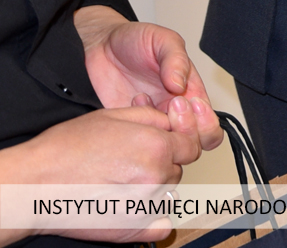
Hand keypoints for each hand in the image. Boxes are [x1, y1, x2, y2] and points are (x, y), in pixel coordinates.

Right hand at [0, 104, 201, 243]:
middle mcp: (156, 177)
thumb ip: (153, 117)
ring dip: (154, 187)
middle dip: (162, 163)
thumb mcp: (113, 116)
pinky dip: (153, 217)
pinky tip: (135, 206)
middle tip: (131, 160)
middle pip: (178, 169)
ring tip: (122, 181)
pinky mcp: (134, 230)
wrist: (34, 185)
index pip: (192, 145)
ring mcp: (146, 206)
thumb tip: (174, 120)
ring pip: (167, 193)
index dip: (178, 141)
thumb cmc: (66, 151)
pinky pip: (161, 224)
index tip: (165, 142)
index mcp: (156, 147)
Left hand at [74, 6, 222, 151]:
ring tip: (143, 99)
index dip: (204, 122)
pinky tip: (130, 103)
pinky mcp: (127, 126)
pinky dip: (135, 129)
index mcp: (190, 93)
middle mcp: (173, 112)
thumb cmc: (135, 39)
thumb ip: (176, 59)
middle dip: (185, 131)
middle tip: (169, 106)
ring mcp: (150, 121)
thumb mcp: (162, 40)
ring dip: (157, 129)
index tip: (189, 102)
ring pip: (164, 147)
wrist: (99, 45)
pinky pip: (136, 143)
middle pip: (193, 144)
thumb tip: (181, 85)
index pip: (210, 125)